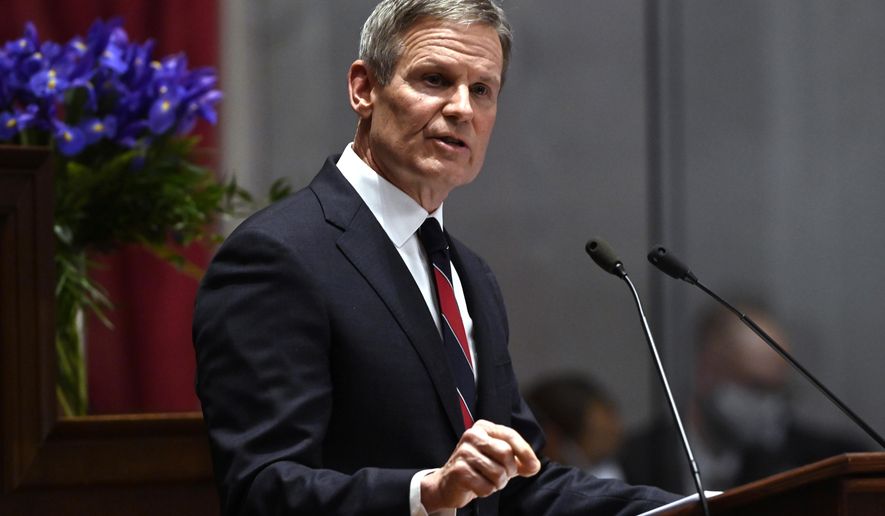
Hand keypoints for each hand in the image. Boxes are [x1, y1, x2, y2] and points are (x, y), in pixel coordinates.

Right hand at [420, 419, 540, 511]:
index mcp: (484, 427)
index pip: (510, 436)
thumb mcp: (502, 461)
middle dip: (509, 470)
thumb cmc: (479, 469)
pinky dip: (486, 491)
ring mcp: (463, 451)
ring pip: (497, 472)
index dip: (525, 452)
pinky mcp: (458, 470)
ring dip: (498, 483)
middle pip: (506, 453)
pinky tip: (477, 486)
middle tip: (501, 476)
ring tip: (488, 480)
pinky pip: (486, 486)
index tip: (533, 467)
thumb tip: (534, 466)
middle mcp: (472, 435)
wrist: (449, 484)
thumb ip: (521, 461)